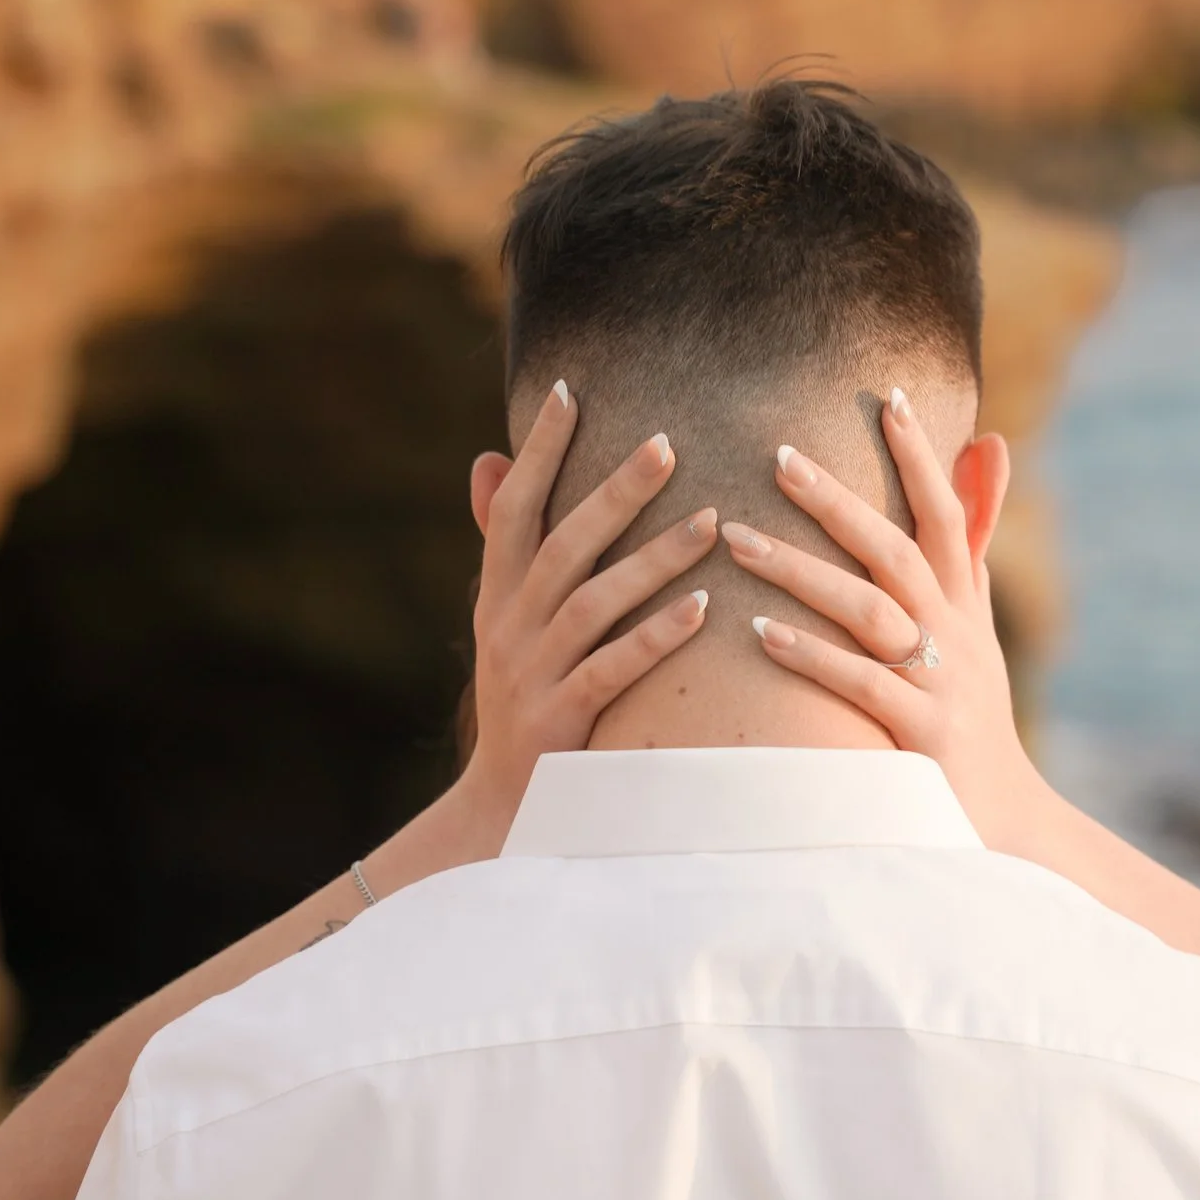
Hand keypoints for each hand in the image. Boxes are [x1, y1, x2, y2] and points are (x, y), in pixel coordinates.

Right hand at [453, 380, 716, 847]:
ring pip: (593, 603)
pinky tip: (703, 612)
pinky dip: (655, 638)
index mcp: (497, 597)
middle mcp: (507, 627)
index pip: (513, 510)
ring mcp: (531, 675)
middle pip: (562, 545)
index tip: (568, 390)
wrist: (504, 809)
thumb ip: (504, 547)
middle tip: (667, 442)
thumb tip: (488, 462)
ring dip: (654, 559)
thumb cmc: (526, 702)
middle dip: (613, 491)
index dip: (537, 451)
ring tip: (712, 523)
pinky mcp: (560, 721)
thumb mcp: (504, 622)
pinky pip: (611, 670)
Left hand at [726, 387, 1050, 847]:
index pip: (945, 514)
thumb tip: (989, 442)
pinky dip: (811, 656)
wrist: (1003, 816)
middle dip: (838, 501)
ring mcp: (940, 684)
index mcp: (962, 603)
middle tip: (777, 456)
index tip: (886, 398)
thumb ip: (970, 536)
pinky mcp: (919, 734)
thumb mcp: (976, 620)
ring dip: (802, 571)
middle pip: (895, 551)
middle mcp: (954, 633)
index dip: (921, 457)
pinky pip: (861, 685)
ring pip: (871, 610)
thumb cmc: (971, 712)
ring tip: (735, 540)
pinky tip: (758, 633)